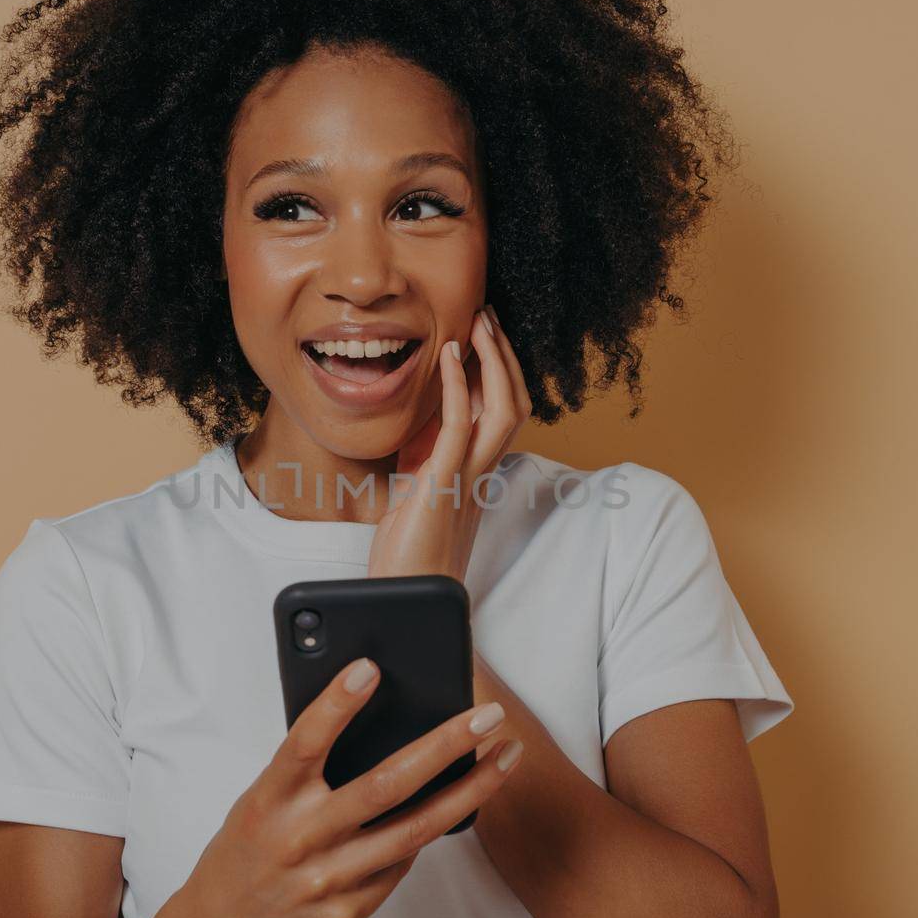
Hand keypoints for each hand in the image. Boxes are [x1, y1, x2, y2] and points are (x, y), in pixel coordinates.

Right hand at [157, 656, 524, 917]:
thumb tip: (377, 722)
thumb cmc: (245, 850)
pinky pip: (401, 865)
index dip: (336, 703)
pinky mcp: (349, 911)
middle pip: (386, 786)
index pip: (305, 742)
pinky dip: (427, 834)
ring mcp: (328, 879)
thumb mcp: (261, 798)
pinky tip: (453, 808)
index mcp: (270, 800)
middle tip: (489, 716)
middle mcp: (300, 838)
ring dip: (470, 791)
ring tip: (505, 758)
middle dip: (445, 746)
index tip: (370, 667)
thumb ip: (306, 770)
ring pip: (416, 830)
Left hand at [367, 304, 531, 581]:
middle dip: (505, 358)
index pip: (502, 415)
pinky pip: (459, 427)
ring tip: (479, 323)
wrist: (403, 601)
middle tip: (488, 316)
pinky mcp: (441, 485)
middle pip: (514, 405)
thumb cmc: (405, 559)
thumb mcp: (415, 499)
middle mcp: (479, 474)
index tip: (484, 336)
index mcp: (474, 476)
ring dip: (493, 362)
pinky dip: (457, 386)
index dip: (501, 374)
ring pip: (502, 411)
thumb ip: (424, 466)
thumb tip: (417, 435)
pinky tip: (449, 355)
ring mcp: (465, 479)